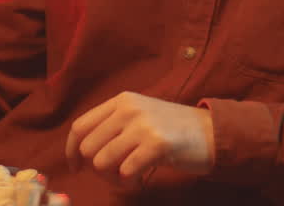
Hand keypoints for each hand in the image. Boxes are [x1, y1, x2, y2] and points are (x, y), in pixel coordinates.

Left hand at [65, 92, 214, 188]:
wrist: (212, 132)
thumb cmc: (171, 129)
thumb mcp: (139, 116)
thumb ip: (112, 126)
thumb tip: (79, 152)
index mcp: (121, 101)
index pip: (80, 126)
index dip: (71, 151)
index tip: (76, 167)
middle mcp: (129, 109)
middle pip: (88, 148)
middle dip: (97, 169)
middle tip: (116, 175)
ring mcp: (143, 126)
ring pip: (102, 162)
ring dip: (113, 179)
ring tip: (130, 177)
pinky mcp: (157, 144)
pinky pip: (125, 172)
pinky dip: (129, 182)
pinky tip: (141, 179)